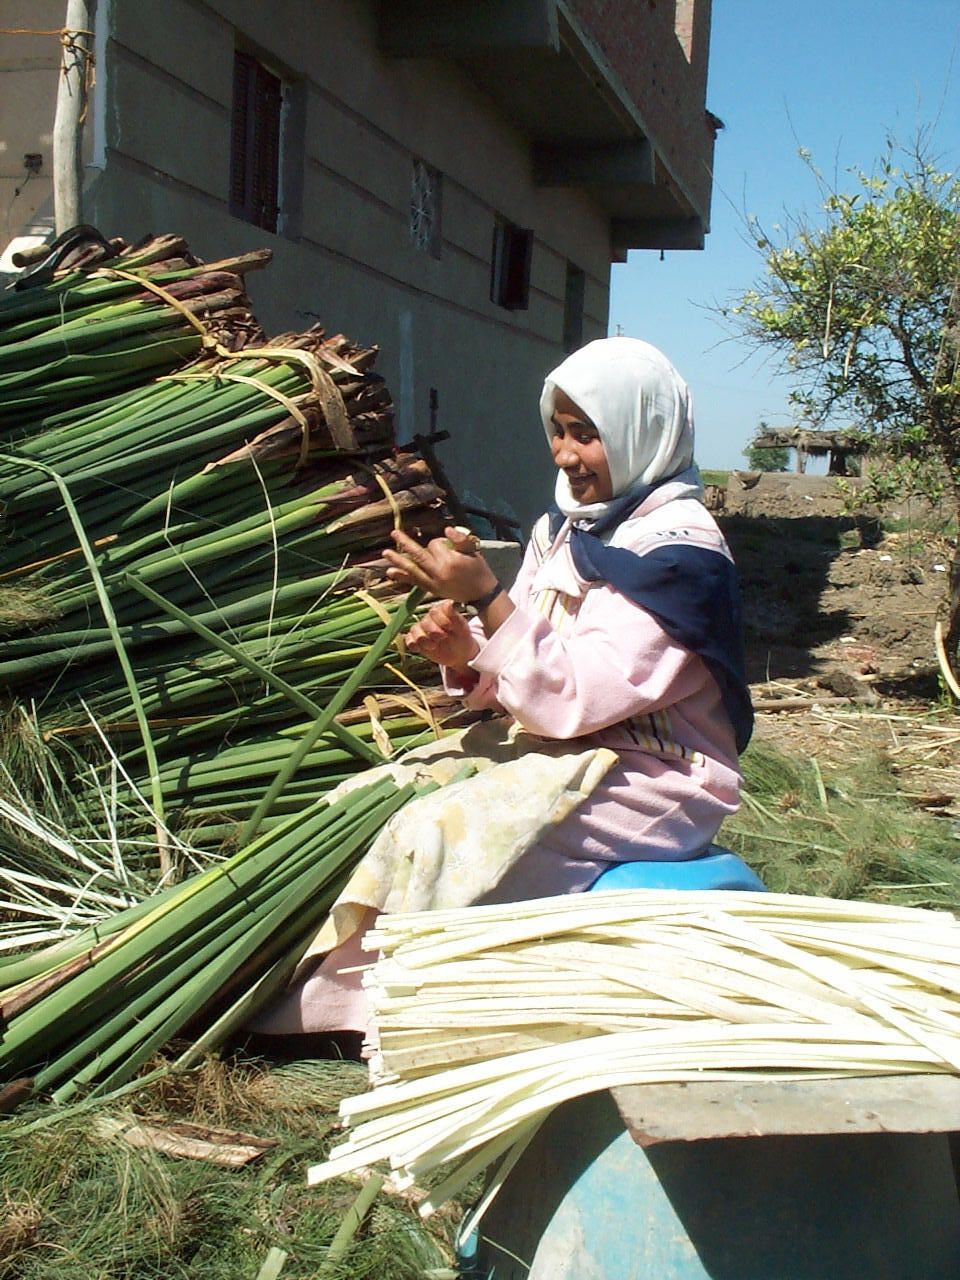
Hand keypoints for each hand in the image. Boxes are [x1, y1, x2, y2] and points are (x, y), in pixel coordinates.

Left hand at [383, 525, 497, 603]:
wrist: (481, 594)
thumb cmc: (479, 570)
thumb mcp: (474, 551)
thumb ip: (461, 540)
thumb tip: (447, 530)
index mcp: (449, 561)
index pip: (435, 545)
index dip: (439, 542)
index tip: (448, 546)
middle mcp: (438, 572)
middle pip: (418, 555)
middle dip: (405, 544)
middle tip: (394, 533)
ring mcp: (433, 583)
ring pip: (412, 569)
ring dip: (398, 561)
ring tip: (385, 553)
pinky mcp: (431, 589)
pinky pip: (414, 582)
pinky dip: (402, 577)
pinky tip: (390, 573)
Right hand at [406, 600, 480, 668]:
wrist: (458, 654)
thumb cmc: (462, 638)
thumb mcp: (462, 629)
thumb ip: (455, 617)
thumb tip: (452, 604)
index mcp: (442, 610)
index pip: (436, 611)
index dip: (442, 620)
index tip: (450, 628)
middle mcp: (430, 616)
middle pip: (425, 621)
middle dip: (433, 632)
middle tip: (442, 638)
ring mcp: (422, 627)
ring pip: (415, 629)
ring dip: (423, 639)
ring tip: (433, 646)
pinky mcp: (416, 638)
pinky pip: (408, 638)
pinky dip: (412, 643)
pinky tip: (418, 649)